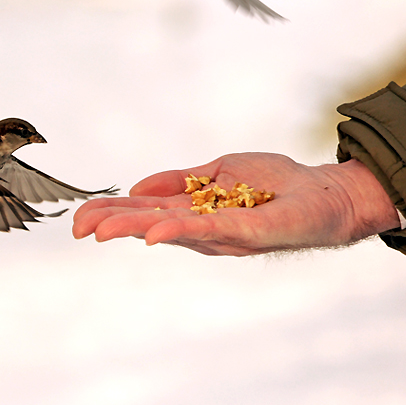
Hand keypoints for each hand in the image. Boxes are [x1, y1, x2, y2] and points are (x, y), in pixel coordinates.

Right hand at [72, 153, 400, 255]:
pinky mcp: (247, 230)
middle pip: (148, 225)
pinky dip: (178, 231)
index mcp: (193, 212)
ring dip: (131, 230)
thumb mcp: (218, 172)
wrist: (328, 193)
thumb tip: (136, 188)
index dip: (112, 214)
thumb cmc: (277, 185)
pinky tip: (152, 232)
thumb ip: (180, 180)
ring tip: (98, 231)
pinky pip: (207, 230)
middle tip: (77, 228)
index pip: (144, 213)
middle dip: (111, 226)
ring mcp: (222, 232)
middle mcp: (202, 229)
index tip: (81, 217)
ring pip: (168, 230)